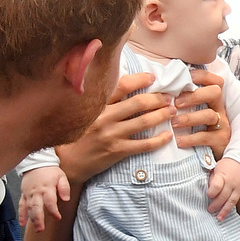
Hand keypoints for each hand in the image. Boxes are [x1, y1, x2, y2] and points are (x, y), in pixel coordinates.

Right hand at [18, 166, 69, 231]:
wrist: (37, 162)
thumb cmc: (49, 170)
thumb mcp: (61, 176)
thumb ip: (64, 188)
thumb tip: (66, 198)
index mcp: (47, 188)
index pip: (50, 202)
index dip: (54, 211)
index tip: (58, 217)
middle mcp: (37, 192)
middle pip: (37, 207)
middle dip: (38, 219)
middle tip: (41, 228)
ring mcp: (29, 194)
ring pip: (29, 208)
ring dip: (31, 219)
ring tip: (36, 228)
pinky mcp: (24, 194)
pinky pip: (21, 205)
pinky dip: (21, 215)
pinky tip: (22, 223)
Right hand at [57, 72, 175, 184]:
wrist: (67, 162)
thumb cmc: (78, 134)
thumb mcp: (85, 112)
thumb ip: (102, 101)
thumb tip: (125, 86)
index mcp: (97, 105)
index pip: (122, 86)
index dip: (140, 79)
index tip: (152, 78)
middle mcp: (105, 117)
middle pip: (138, 103)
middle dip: (157, 98)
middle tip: (168, 97)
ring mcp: (111, 135)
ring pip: (144, 122)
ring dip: (161, 115)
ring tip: (172, 112)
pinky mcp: (117, 151)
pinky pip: (143, 145)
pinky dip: (159, 140)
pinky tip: (168, 136)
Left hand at [173, 68, 229, 158]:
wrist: (210, 154)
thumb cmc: (196, 129)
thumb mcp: (193, 112)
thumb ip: (183, 100)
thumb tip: (161, 88)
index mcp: (213, 99)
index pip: (213, 80)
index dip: (201, 76)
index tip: (186, 77)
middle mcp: (219, 109)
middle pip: (215, 92)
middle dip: (194, 95)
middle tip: (176, 103)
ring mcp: (222, 125)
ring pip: (209, 115)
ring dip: (189, 117)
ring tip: (173, 122)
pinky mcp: (220, 141)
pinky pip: (205, 137)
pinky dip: (190, 138)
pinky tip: (177, 141)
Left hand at [206, 157, 239, 220]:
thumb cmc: (228, 165)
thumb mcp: (217, 168)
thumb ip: (212, 179)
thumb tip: (209, 191)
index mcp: (222, 175)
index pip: (216, 186)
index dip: (211, 193)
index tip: (208, 196)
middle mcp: (232, 182)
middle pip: (223, 196)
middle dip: (215, 205)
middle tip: (210, 210)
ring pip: (233, 201)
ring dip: (226, 210)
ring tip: (220, 217)